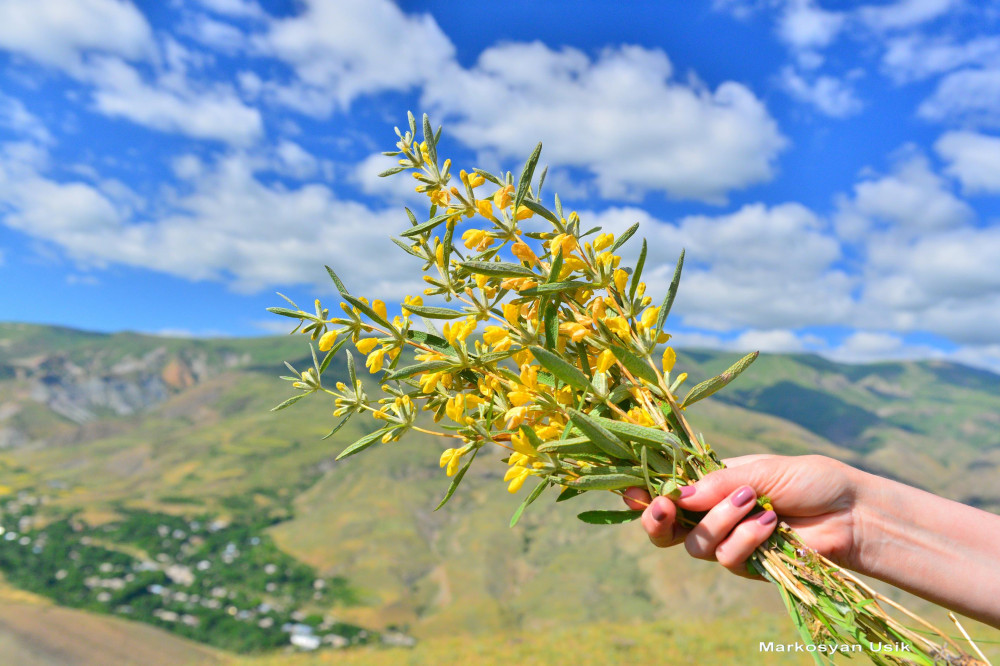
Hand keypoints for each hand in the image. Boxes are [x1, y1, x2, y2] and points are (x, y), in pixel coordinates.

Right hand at [623, 454, 861, 577]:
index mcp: (713, 485)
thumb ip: (719, 484)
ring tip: (755, 504)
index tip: (628, 490)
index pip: (669, 490)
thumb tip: (679, 496)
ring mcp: (730, 542)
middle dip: (656, 519)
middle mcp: (714, 515)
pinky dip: (747, 540)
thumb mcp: (761, 470)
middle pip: (665, 529)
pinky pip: (728, 559)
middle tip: (664, 508)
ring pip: (695, 546)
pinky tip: (772, 524)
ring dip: (720, 523)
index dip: (644, 493)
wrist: (851, 512)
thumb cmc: (810, 480)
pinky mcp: (750, 567)